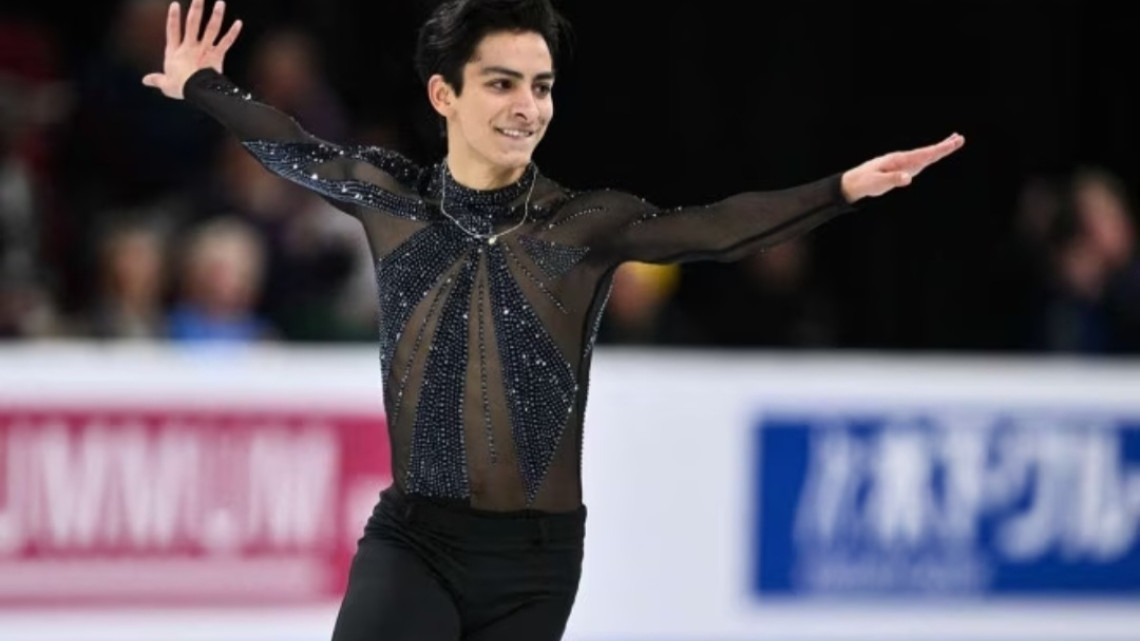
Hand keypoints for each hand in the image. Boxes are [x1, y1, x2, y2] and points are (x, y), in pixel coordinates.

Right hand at [141, 0, 241, 99]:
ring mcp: (204, 50)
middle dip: (196, 9)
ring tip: (220, 3)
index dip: (173, 18)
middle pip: (192, 24)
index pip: (172, 31)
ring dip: (216, 16)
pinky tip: (239, 23)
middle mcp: (190, 47)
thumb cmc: (180, 88)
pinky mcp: (217, 56)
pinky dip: (233, 33)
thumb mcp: (165, 84)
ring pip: (210, 29)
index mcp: (175, 52)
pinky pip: (226, 42)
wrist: (196, 92)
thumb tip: (145, 80)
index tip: (174, 5)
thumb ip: (156, 79)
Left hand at [840, 133, 964, 201]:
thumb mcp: (877, 183)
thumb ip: (893, 180)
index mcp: (899, 160)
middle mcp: (902, 159)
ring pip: (924, 155)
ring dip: (939, 149)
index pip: (922, 155)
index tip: (952, 143)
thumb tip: (908, 178)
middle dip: (944, 146)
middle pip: (927, 152)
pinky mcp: (901, 169)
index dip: (938, 150)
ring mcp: (902, 164)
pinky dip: (929, 156)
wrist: (853, 182)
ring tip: (954, 141)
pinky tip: (934, 154)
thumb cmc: (865, 183)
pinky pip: (919, 161)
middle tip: (960, 138)